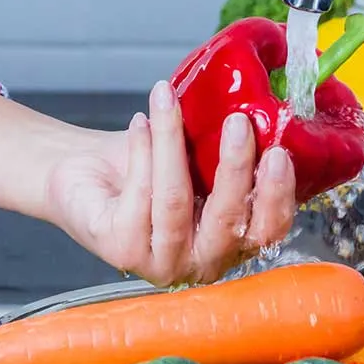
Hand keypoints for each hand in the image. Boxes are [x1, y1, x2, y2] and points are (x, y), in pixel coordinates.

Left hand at [49, 80, 297, 285]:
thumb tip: (259, 114)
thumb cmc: (144, 167)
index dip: (276, 196)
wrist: (84, 173)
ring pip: (176, 201)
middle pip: (227, 221)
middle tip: (238, 122)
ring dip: (174, 143)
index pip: (266, 232)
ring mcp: (160, 263)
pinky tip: (141, 121)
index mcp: (229, 244)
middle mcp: (200, 263)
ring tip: (170, 101)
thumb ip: (224, 154)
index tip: (278, 153)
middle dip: (235, 168)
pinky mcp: (122, 251)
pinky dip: (142, 150)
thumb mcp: (195, 161)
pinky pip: (140, 195)